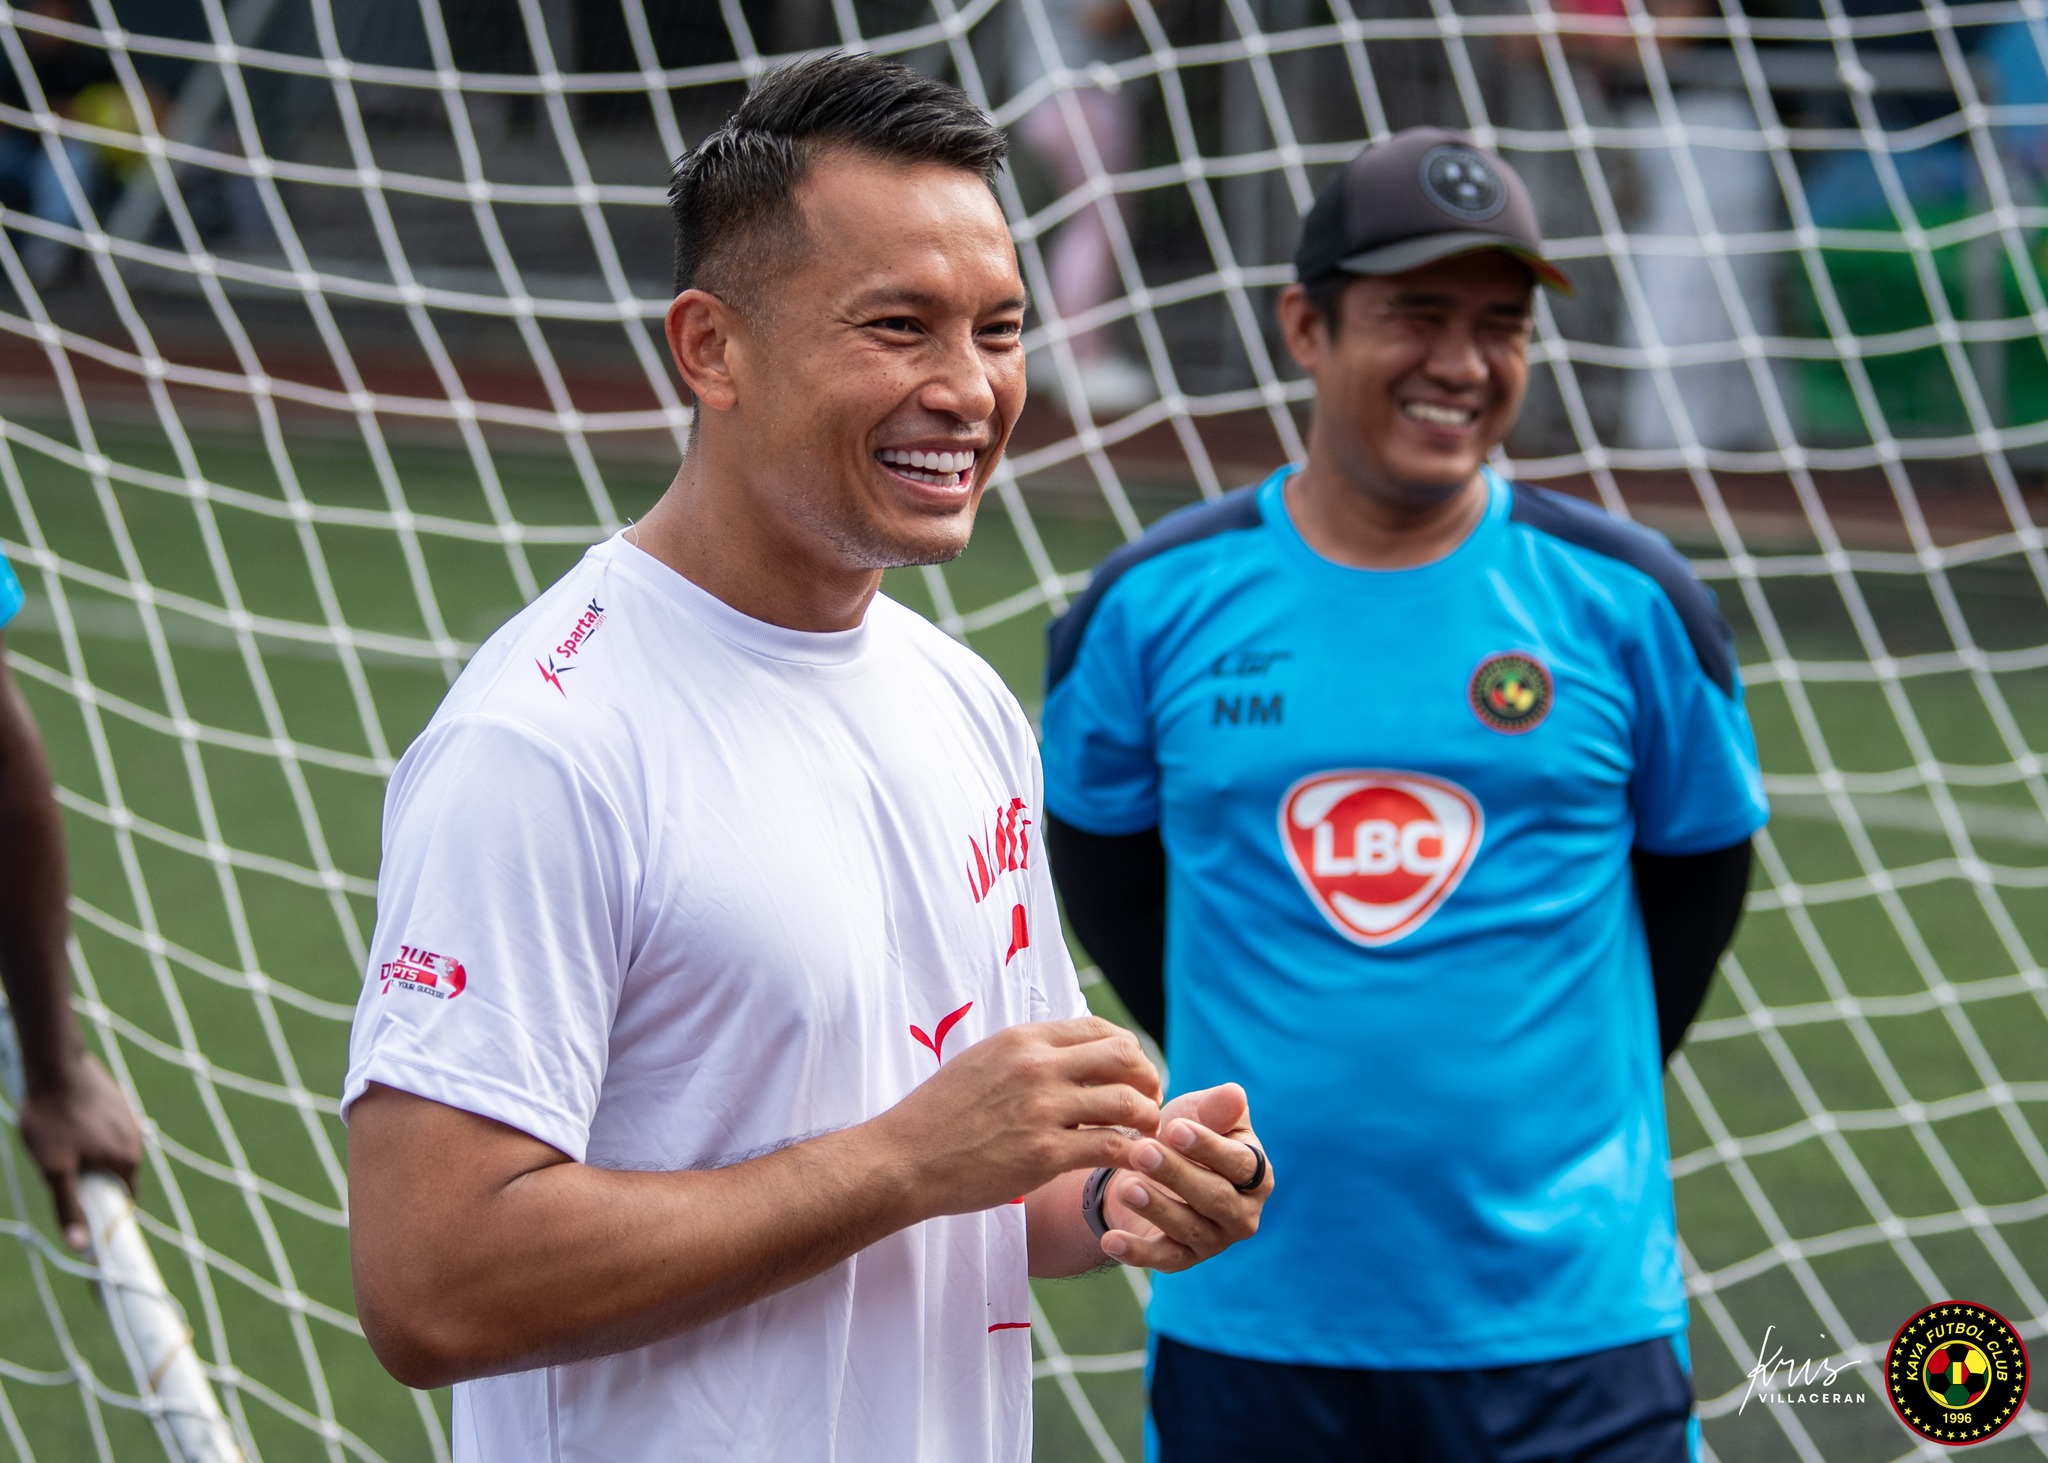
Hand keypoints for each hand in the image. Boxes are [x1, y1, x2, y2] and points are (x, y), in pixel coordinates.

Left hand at [17, 1054, 142, 1249]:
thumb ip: (69, 1207)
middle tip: (62, 1172)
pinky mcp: (118, 1100)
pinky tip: (68, 1124)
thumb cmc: (52, 1119)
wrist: (55, 1066)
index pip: (125, 1198)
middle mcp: (136, 1139)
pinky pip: (108, 1128)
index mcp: (127, 1159)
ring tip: (62, 1144)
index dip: (107, 1210)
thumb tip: (81, 1246)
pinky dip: (92, 1134)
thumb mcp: (54, 1170)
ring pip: (111, 1149)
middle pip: (116, 1173)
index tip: (89, 1212)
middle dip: (94, 1179)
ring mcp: (128, 1117)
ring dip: (92, 1154)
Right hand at [877, 1017, 1160, 1217]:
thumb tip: (1068, 1056)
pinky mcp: (1044, 1154)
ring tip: (1144, 1134)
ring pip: (1128, 1102)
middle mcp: (1037, 1067)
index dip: (1129, 1050)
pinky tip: (1128, 1160)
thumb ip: (1027, 1055)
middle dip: (1149, 1078)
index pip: (1100, 1029)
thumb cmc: (940, 1115)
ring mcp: (1043, 1110)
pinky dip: (1130, 1153)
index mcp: (1023, 1039)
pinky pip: (1111, 1146)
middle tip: (1149, 1102)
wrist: (905, 1158)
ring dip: (1147, 1118)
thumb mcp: (983, 1060)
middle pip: (1125, 1057)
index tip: (1132, 1074)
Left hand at [1099, 1082, 1268, 1271]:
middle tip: (1142, 1152)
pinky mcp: (1184, 1259)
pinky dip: (1137, 1253)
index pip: (1239, 1163)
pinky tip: (1111, 1240)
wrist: (1149, 1167)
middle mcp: (1243, 1212)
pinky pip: (1163, 1260)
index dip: (1208, 1147)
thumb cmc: (1181, 1135)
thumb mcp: (1196, 1114)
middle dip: (1177, 1174)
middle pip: (1214, 1197)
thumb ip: (1215, 1107)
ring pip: (1188, 1227)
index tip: (1173, 1128)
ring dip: (1156, 1207)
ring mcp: (1215, 1240)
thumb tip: (1235, 1094)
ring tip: (1126, 1187)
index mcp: (1256, 1173)